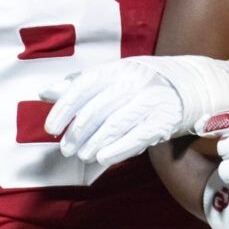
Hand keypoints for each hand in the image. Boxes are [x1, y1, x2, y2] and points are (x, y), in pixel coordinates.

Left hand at [43, 56, 228, 166]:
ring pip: (115, 126)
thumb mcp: (108, 79)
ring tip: (81, 155)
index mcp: (116, 69)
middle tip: (66, 148)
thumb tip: (43, 92)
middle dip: (77, 133)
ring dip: (94, 144)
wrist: (185, 86)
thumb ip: (76, 86)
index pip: (83, 87)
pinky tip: (102, 159)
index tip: (51, 128)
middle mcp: (133, 82)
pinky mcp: (163, 120)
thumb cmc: (136, 84)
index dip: (64, 109)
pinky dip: (117, 150)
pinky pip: (136, 138)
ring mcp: (150, 101)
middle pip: (97, 110)